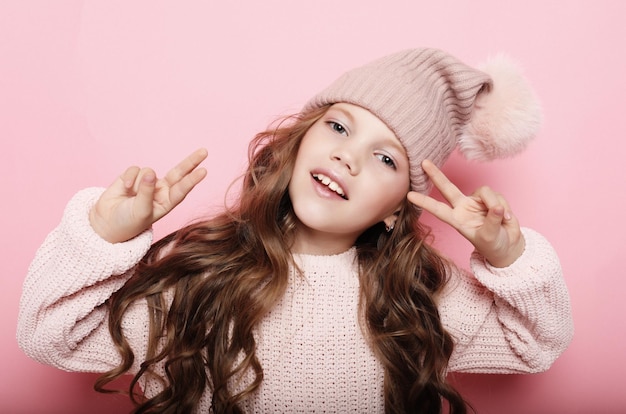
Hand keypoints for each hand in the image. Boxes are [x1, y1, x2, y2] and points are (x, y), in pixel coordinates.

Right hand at [89, 148, 207, 242]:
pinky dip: (129, 178)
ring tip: (131, 195)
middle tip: (204, 151)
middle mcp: (161, 191)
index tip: (204, 171)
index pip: (182, 189)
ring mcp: (148, 182)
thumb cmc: (128, 222)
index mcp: (167, 202)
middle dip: (190, 162)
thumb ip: (147, 193)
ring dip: (139, 183)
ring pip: (149, 172)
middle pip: (178, 173)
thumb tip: (151, 173)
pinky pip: (135, 169)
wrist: (107, 222)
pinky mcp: (133, 176)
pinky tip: (125, 188)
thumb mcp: (141, 211)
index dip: (192, 180)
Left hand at [407, 160, 524, 267]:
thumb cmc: (493, 245)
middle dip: (436, 175)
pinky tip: (507, 218)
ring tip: (503, 220)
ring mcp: (477, 202)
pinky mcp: (491, 199)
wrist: (508, 245)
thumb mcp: (490, 238)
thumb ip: (492, 222)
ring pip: (485, 192)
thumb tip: (496, 207)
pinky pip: (497, 196)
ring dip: (494, 204)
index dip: (424, 202)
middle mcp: (463, 207)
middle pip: (448, 187)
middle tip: (423, 162)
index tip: (409, 195)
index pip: (438, 209)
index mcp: (457, 220)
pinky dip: (505, 207)